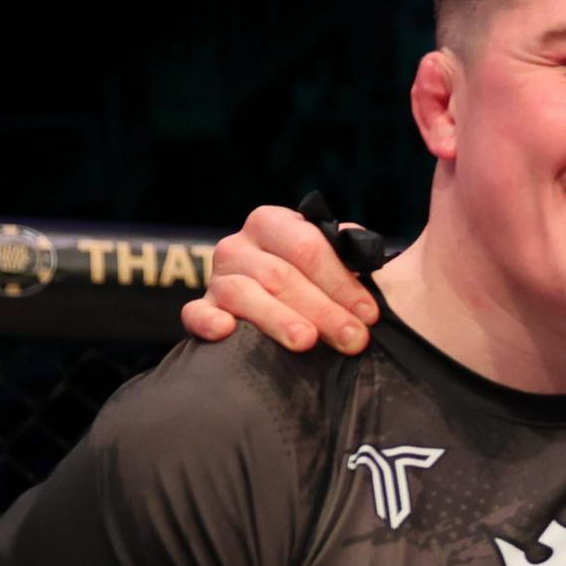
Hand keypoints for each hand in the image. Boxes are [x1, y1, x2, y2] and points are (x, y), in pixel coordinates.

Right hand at [185, 201, 385, 354]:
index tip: (370, 314)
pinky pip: (195, 314)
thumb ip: (352, 251)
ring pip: (243, 293)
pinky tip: (226, 330)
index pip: (306, 246)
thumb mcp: (340, 260)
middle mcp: (240, 246)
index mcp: (273, 224)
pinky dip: (207, 321)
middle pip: (279, 275)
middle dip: (322, 309)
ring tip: (306, 340)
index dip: (341, 281)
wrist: (293, 308)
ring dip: (277, 318)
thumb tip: (359, 247)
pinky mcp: (203, 310)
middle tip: (353, 338)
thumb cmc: (324, 284)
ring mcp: (218, 279)